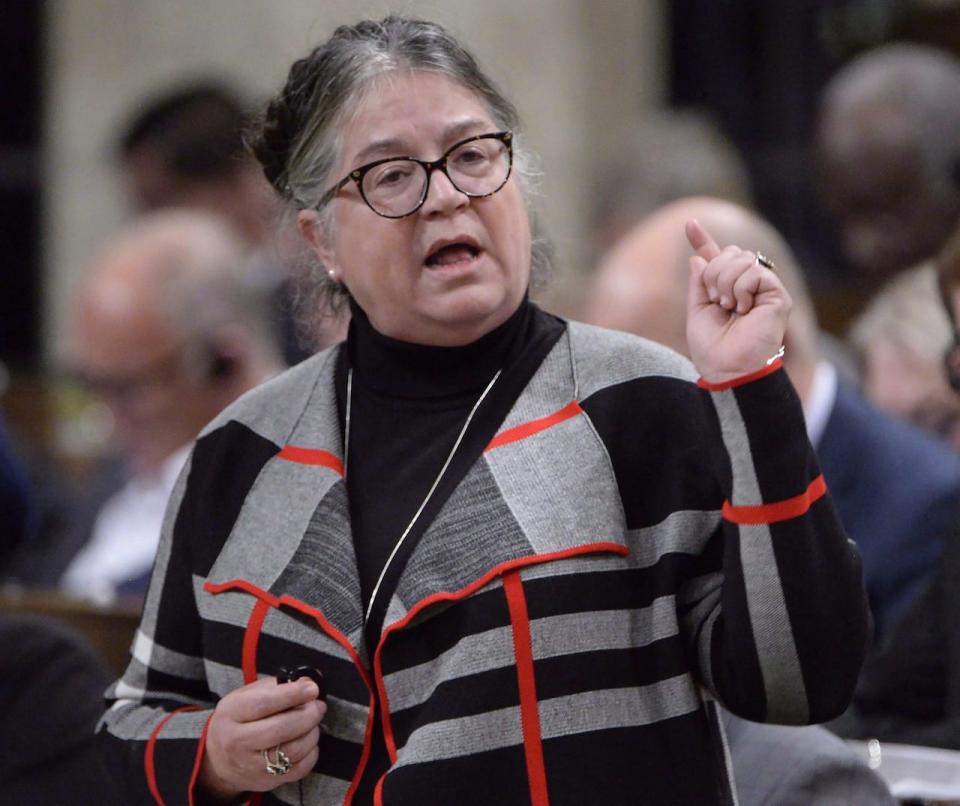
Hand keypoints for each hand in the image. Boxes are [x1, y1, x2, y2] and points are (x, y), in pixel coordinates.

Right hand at [199, 675, 325, 799]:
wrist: (219, 760)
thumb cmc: (238, 720)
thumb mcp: (246, 696)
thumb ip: (276, 687)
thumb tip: (307, 682)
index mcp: (232, 714)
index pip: (263, 704)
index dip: (292, 695)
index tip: (312, 688)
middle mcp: (237, 742)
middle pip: (281, 729)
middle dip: (308, 715)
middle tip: (318, 706)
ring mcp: (251, 765)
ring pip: (293, 750)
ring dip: (312, 733)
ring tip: (313, 723)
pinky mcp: (266, 781)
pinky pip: (299, 769)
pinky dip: (311, 753)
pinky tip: (308, 742)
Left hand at [685, 220, 790, 383]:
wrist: (727, 368)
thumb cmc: (713, 348)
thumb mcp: (697, 310)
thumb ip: (699, 283)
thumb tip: (697, 257)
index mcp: (728, 289)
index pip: (717, 258)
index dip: (702, 240)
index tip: (689, 224)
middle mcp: (749, 286)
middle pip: (730, 252)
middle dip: (714, 273)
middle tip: (717, 301)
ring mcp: (765, 289)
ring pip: (741, 258)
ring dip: (725, 282)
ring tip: (729, 308)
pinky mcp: (778, 295)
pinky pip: (755, 271)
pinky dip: (741, 288)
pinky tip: (743, 308)